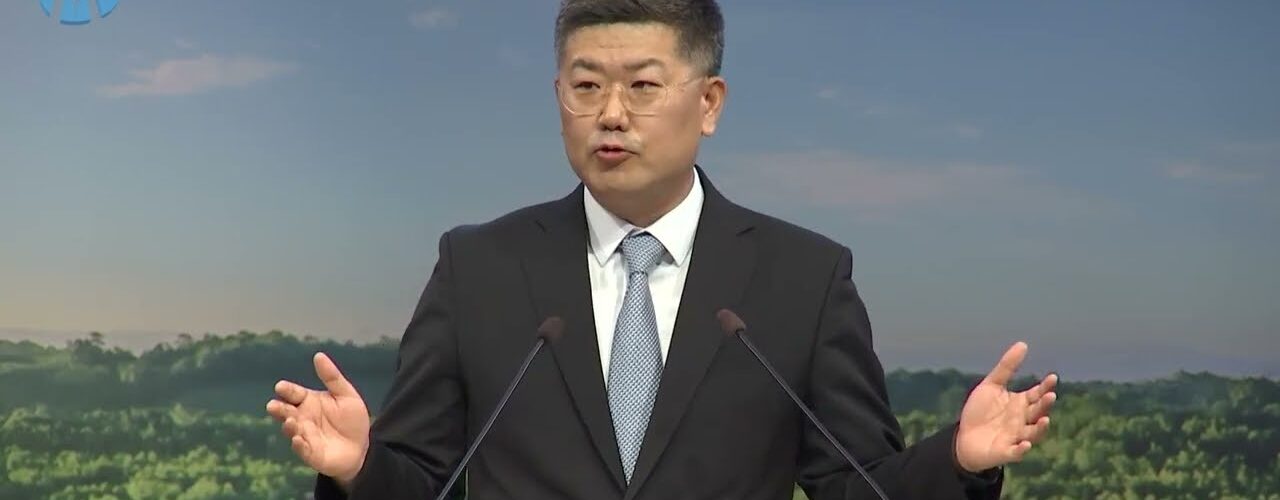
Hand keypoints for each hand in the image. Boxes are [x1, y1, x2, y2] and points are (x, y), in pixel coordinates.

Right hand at [266, 352, 371, 484]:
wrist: (361, 447)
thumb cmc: (351, 420)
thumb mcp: (346, 395)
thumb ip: (332, 377)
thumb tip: (318, 355)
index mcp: (308, 401)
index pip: (293, 393)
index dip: (287, 390)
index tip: (281, 387)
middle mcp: (302, 418)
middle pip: (286, 411)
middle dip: (278, 409)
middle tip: (273, 405)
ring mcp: (304, 436)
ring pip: (291, 430)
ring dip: (289, 426)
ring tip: (290, 421)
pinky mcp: (310, 453)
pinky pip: (301, 449)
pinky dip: (298, 445)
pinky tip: (298, 439)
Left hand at [954, 341, 1057, 472]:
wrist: (963, 438)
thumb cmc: (980, 411)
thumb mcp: (991, 386)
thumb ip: (1006, 367)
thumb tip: (1023, 344)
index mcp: (1020, 404)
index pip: (1037, 394)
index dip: (1045, 387)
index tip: (1052, 378)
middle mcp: (1022, 420)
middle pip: (1038, 412)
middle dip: (1045, 405)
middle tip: (1050, 396)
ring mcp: (1016, 437)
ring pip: (1033, 433)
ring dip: (1040, 428)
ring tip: (1045, 419)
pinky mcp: (1006, 452)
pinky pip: (1017, 452)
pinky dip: (1022, 450)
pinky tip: (1025, 444)